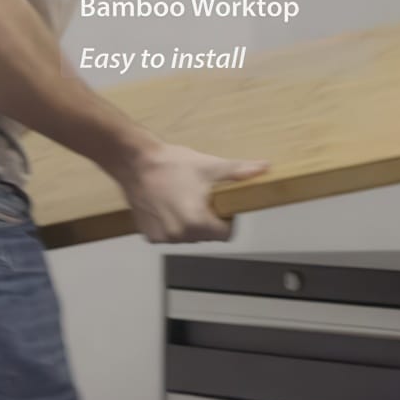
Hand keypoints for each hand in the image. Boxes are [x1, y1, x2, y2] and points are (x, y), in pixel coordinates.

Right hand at [110, 140, 268, 242]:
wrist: (134, 162)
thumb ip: (239, 172)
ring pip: (190, 236)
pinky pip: (171, 235)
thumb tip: (264, 168)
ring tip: (184, 199)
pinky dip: (174, 224)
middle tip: (201, 198)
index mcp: (196, 222)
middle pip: (208, 236)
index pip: (226, 234)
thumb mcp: (210, 167)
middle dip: (210, 220)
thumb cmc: (171, 164)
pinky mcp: (149, 235)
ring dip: (192, 223)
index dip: (228, 219)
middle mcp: (178, 235)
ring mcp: (162, 237)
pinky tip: (169, 205)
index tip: (220, 204)